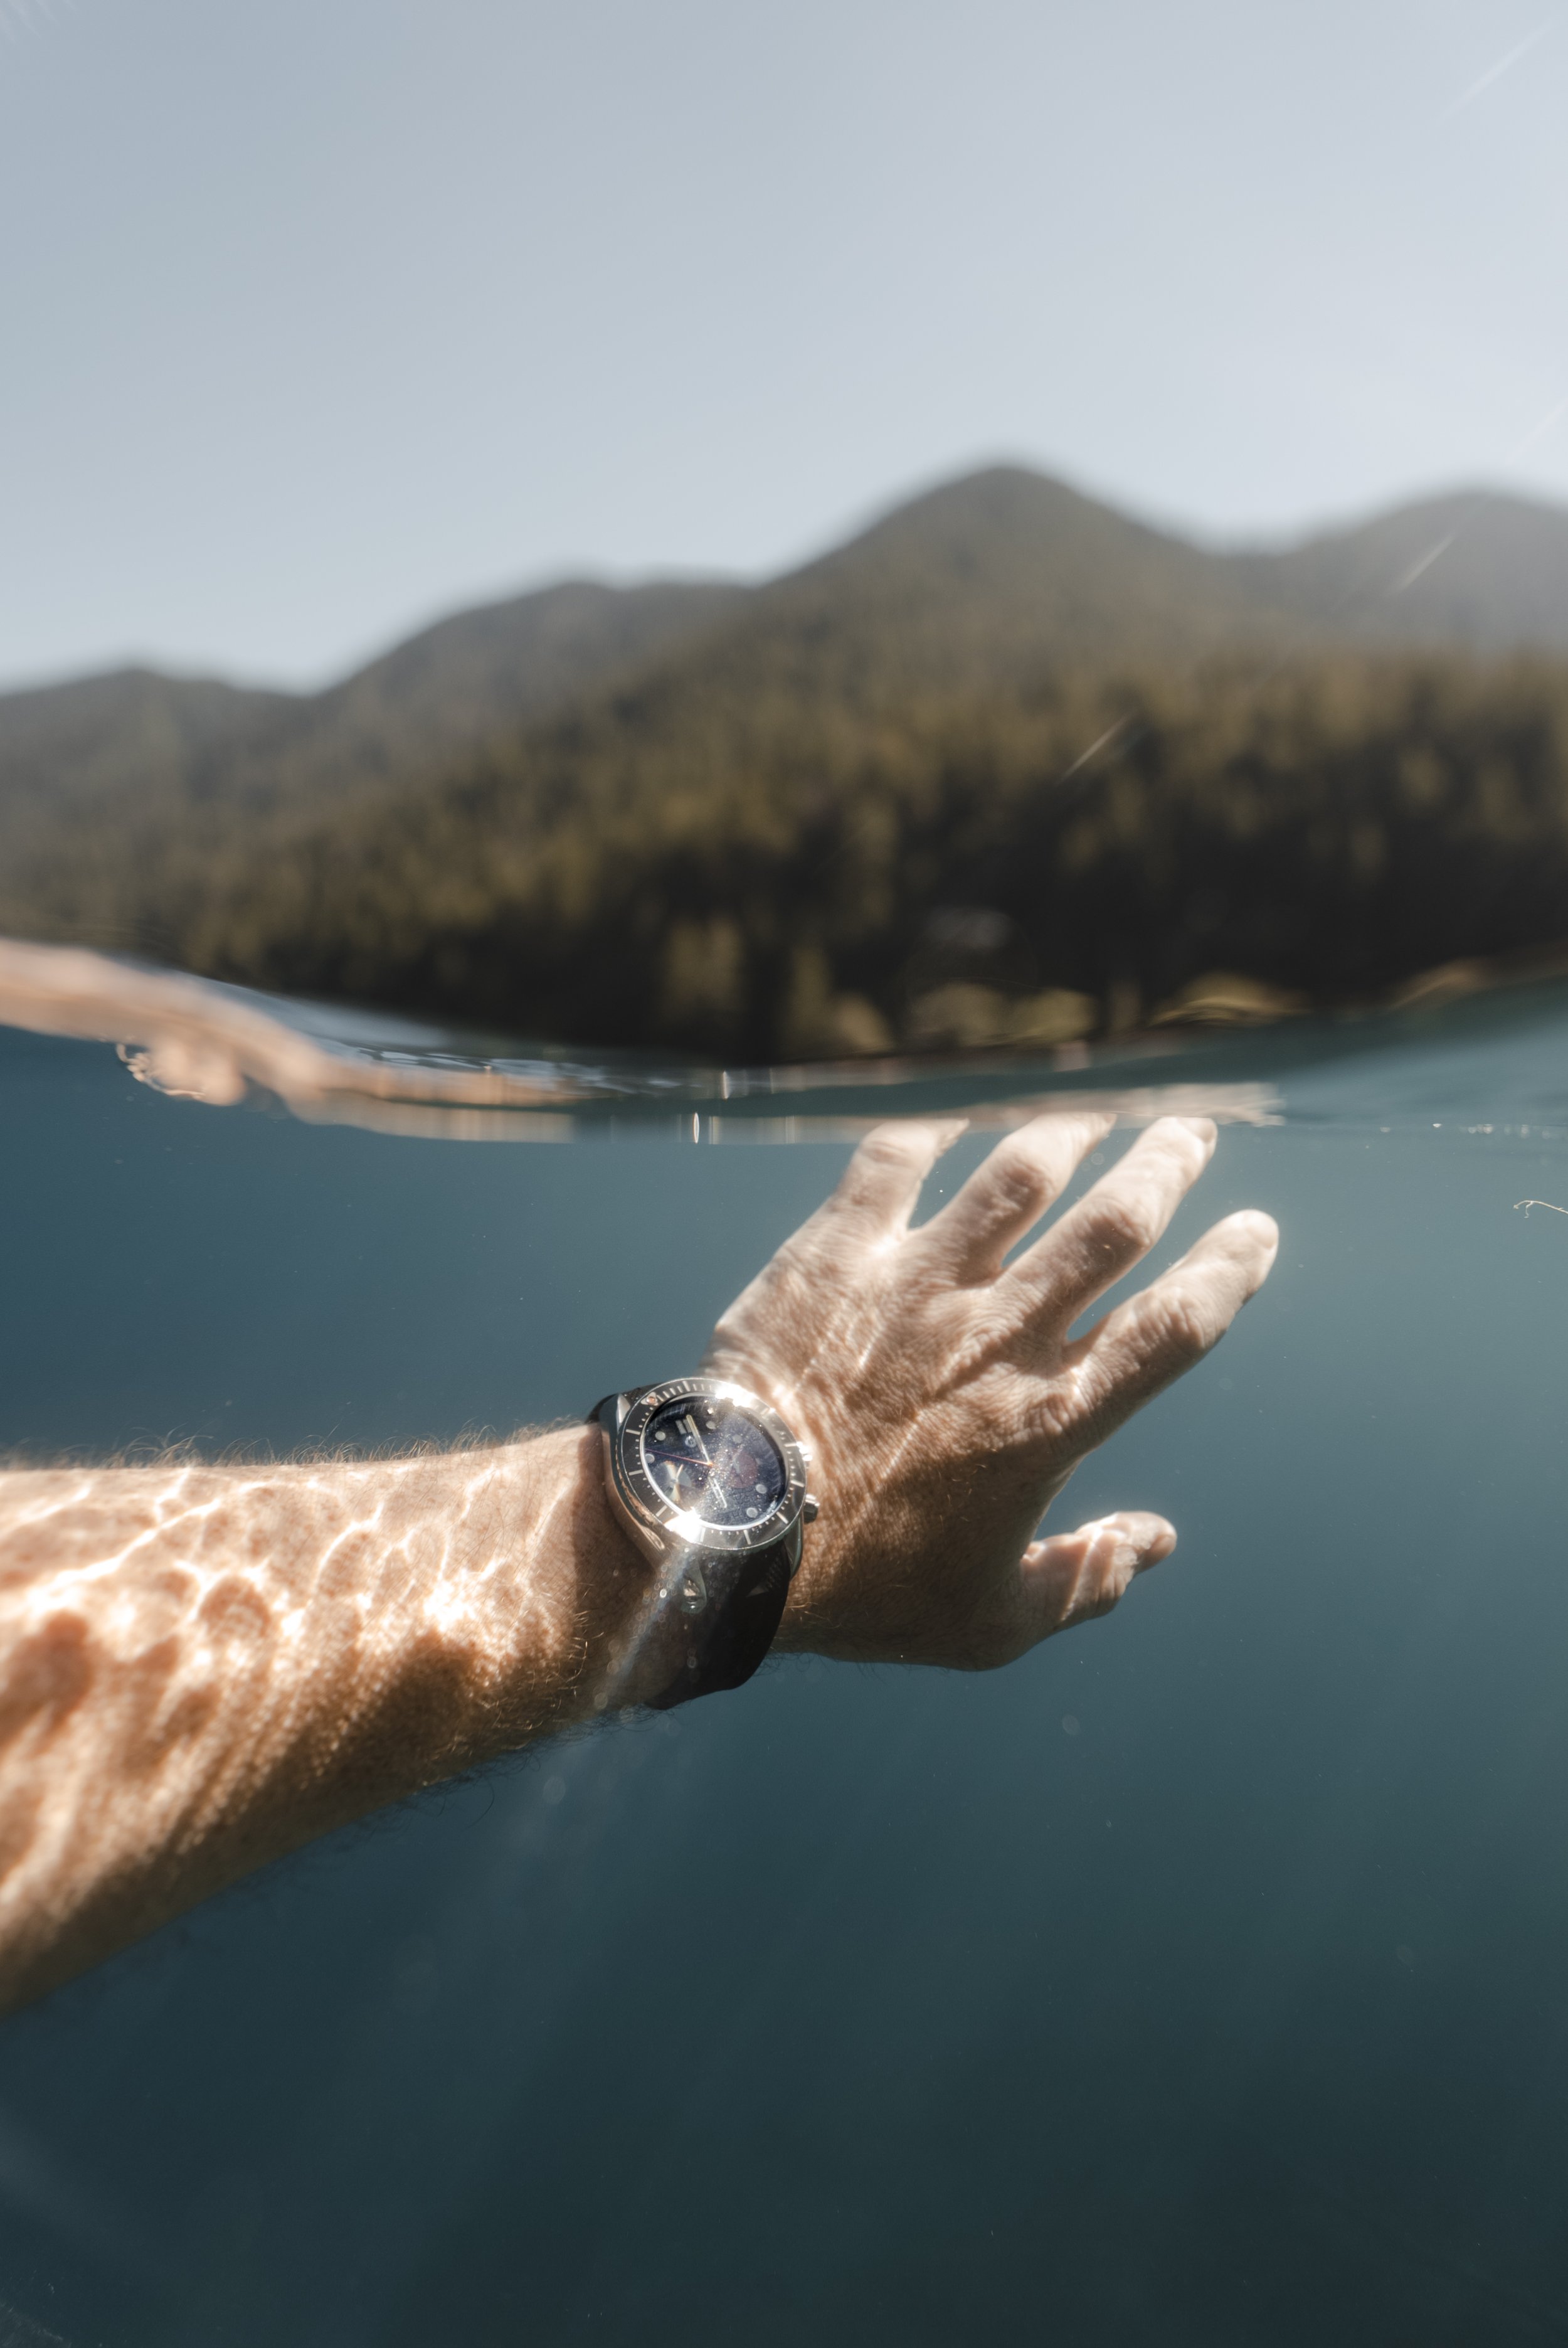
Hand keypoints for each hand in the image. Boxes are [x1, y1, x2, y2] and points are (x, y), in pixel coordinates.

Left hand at [702, 1113, 1276, 1669]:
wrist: (729, 1535)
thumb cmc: (862, 1589)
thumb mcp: (993, 1622)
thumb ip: (1087, 1579)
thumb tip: (1158, 1542)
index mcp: (1049, 1421)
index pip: (1171, 1327)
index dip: (1227, 1271)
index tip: (1257, 1231)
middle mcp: (997, 1334)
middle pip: (1113, 1224)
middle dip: (1164, 1166)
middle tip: (1192, 1133)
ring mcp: (917, 1281)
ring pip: (1017, 1175)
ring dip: (1067, 1135)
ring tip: (1091, 1118)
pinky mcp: (837, 1253)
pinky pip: (893, 1164)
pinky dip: (927, 1135)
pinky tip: (947, 1126)